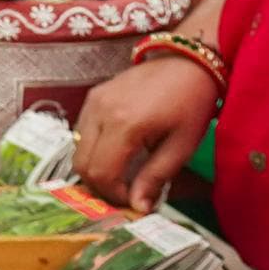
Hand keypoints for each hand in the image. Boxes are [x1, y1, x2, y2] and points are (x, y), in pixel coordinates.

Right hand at [72, 52, 216, 211]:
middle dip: (100, 185)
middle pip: (82, 164)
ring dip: (94, 168)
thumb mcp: (181, 145)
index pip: (101, 172)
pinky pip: (82, 132)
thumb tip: (139, 208)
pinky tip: (116, 153)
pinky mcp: (93, 96)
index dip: (113, 194)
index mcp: (125, 124)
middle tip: (125, 192)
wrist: (187, 62)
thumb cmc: (191, 103)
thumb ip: (156, 177)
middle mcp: (101, 111)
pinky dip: (93, 149)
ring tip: (120, 174)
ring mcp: (93, 101)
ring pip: (77, 149)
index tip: (133, 200)